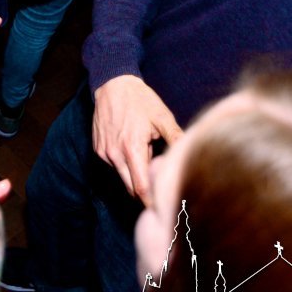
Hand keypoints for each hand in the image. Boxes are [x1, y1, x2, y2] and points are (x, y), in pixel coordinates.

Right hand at [91, 75, 181, 205]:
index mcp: (132, 149)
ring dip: (135, 178)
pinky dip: (125, 166)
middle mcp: (114, 154)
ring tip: (150, 167)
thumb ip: (177, 139)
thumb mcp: (163, 117)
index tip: (164, 207)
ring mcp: (104, 152)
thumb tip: (193, 156)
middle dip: (145, 194)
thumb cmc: (140, 100)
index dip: (152, 201)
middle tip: (162, 195)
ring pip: (122, 177)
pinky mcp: (98, 149)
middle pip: (130, 188)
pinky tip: (134, 153)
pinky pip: (114, 166)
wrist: (112, 84)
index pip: (141, 188)